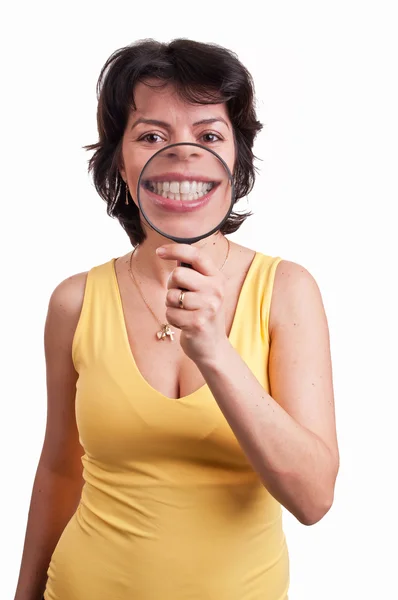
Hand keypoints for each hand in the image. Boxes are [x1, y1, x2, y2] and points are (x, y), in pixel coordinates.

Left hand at [156, 243, 228, 363]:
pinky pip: (170, 313)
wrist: (212, 346)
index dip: (175, 250)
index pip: (196, 255)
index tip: (159, 251)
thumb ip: (192, 273)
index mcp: (217, 278)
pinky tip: (184, 324)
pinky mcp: (198, 323)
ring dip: (171, 305)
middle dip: (171, 286)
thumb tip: (171, 253)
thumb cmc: (202, 313)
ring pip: (171, 295)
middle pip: (178, 275)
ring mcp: (209, 307)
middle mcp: (216, 290)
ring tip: (184, 312)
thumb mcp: (204, 290)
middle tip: (180, 296)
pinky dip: (172, 319)